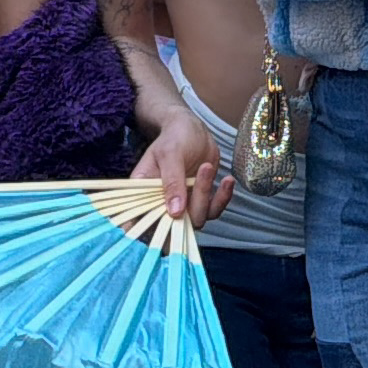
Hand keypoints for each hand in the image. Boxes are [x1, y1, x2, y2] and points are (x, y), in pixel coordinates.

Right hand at [134, 108, 232, 228]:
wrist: (192, 129)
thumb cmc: (175, 137)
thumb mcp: (170, 154)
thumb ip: (172, 182)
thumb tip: (175, 213)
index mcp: (144, 192)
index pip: (140, 221)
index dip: (146, 235)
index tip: (161, 237)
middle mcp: (161, 203)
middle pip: (175, 225)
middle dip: (193, 204)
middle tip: (202, 171)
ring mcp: (182, 204)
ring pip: (196, 218)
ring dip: (206, 195)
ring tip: (207, 166)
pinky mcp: (199, 200)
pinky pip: (213, 210)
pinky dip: (223, 198)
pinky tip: (228, 180)